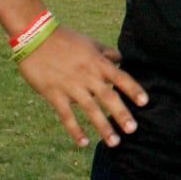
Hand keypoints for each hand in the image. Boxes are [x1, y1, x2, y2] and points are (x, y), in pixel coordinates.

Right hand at [16, 26, 147, 148]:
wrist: (35, 37)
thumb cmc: (65, 39)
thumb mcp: (90, 43)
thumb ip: (106, 53)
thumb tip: (122, 59)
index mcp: (97, 62)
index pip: (120, 77)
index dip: (133, 89)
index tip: (145, 102)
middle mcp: (87, 75)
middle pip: (108, 96)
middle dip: (121, 114)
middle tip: (133, 129)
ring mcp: (70, 86)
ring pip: (90, 109)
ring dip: (103, 126)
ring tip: (114, 142)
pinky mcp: (54, 94)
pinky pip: (66, 115)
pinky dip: (75, 130)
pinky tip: (83, 143)